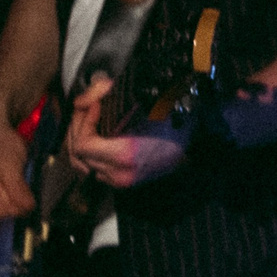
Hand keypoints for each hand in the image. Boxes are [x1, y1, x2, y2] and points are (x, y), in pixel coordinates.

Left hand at [63, 76, 186, 189]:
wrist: (199, 147)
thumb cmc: (179, 123)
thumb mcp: (153, 104)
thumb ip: (117, 97)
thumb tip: (90, 93)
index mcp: (126, 155)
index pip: (84, 144)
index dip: (83, 121)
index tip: (93, 104)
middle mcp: (119, 173)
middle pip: (78, 153)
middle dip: (79, 125)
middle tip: (89, 105)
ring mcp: (119, 181)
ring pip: (81, 163)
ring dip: (81, 139)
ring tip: (90, 119)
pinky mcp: (121, 182)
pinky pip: (92, 169)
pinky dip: (88, 152)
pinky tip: (98, 135)